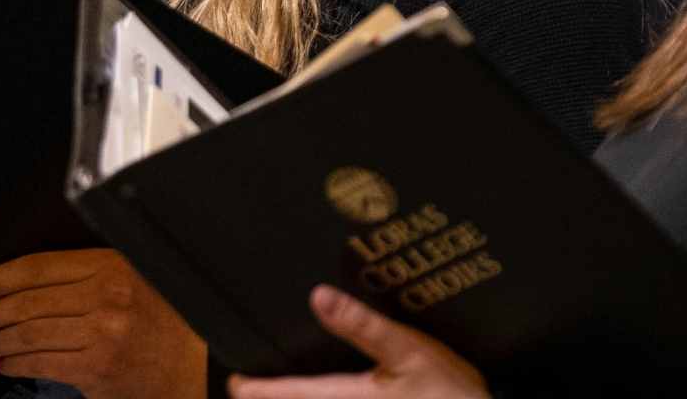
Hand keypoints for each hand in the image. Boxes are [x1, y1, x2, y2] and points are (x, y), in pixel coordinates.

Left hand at [0, 248, 204, 398]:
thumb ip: (88, 274)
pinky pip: (42, 364)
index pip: (36, 268)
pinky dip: (15, 363)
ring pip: (28, 334)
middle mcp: (106, 298)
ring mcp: (102, 336)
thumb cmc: (170, 325)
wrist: (200, 369)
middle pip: (25, 301)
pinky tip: (1, 362)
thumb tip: (23, 284)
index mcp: (112, 266)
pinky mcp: (98, 370)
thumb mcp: (136, 279)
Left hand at [227, 285, 488, 398]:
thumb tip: (319, 298)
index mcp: (348, 398)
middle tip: (258, 388)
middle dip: (281, 398)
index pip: (291, 394)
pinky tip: (342, 392)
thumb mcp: (409, 351)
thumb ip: (362, 326)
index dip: (258, 390)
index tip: (236, 384)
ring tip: (295, 390)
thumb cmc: (451, 396)